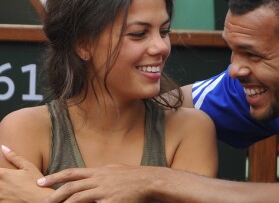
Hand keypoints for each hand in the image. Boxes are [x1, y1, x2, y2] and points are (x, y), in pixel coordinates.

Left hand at [0, 145, 53, 202]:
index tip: (2, 171)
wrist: (40, 200)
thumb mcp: (28, 166)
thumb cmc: (35, 182)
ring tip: (7, 186)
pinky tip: (6, 194)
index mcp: (3, 174)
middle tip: (7, 179)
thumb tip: (3, 147)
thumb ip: (14, 157)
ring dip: (0, 187)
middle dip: (0, 179)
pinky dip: (1, 196)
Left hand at [38, 165, 156, 202]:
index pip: (71, 173)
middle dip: (55, 194)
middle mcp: (98, 179)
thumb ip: (99, 172)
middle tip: (43, 202)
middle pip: (71, 186)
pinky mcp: (110, 202)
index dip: (55, 177)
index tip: (41, 181)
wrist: (147, 180)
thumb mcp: (112, 169)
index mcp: (97, 171)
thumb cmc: (130, 175)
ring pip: (79, 198)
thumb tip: (89, 174)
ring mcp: (104, 191)